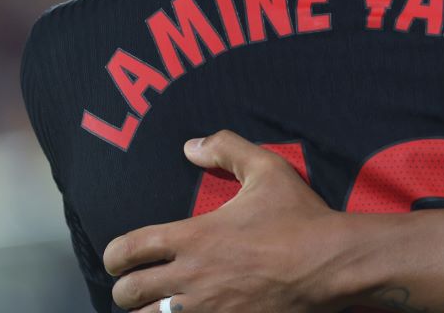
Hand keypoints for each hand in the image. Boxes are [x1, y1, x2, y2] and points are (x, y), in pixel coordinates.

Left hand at [104, 131, 348, 311]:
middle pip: (129, 294)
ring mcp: (208, 309)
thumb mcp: (266, 168)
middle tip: (135, 285)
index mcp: (194, 236)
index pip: (128, 250)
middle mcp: (192, 276)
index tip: (118, 259)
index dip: (114, 256)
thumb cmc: (299, 216)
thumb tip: (190, 146)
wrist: (330, 263)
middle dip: (125, 290)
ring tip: (155, 308)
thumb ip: (226, 147)